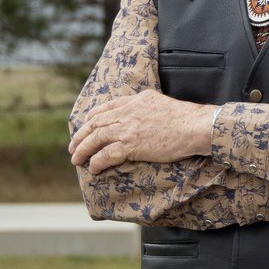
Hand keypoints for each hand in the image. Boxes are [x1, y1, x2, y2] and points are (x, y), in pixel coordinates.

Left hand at [69, 89, 217, 174]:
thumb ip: (148, 107)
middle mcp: (128, 112)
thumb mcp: (161, 103)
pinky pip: (106, 154)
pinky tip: (92, 168)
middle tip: (73, 147)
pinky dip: (97, 161)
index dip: (92, 118)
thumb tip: (144, 114)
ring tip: (76, 159)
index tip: (86, 124)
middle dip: (81, 136)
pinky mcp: (131, 144)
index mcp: (136, 101)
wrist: (195, 126)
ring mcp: (128, 128)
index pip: (106, 108)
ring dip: (83, 149)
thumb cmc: (186, 119)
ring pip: (96, 138)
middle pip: (96, 123)